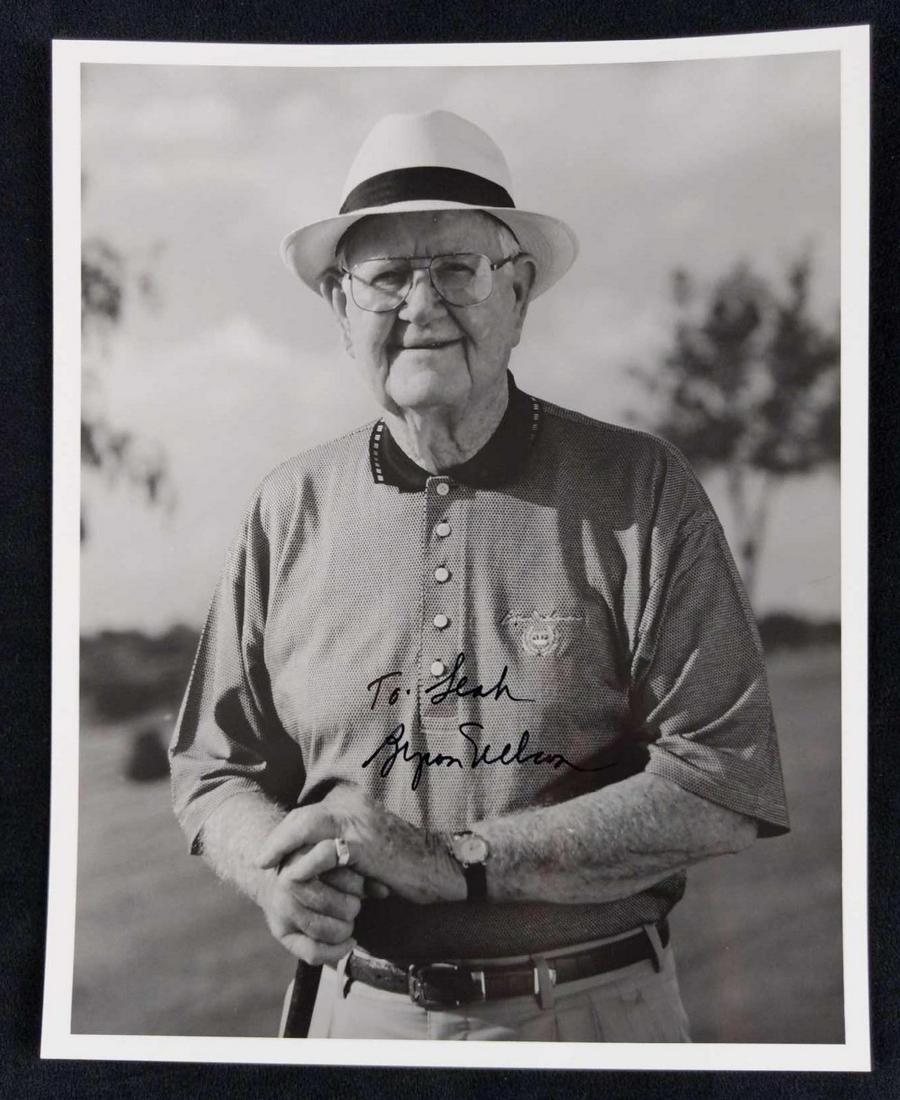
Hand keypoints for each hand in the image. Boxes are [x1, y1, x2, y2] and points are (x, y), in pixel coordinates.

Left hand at [256, 785, 465, 904]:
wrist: (442, 869)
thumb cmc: (409, 865)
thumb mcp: (373, 851)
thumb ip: (347, 846)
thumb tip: (318, 858)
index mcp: (357, 805)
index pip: (311, 811)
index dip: (288, 831)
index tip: (272, 850)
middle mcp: (356, 806)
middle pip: (304, 814)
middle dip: (278, 836)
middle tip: (260, 858)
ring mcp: (360, 822)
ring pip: (307, 825)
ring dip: (282, 846)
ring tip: (266, 864)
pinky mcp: (364, 845)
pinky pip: (324, 851)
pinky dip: (304, 864)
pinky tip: (293, 876)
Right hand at [257, 847, 366, 964]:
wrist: (271, 875)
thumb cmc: (310, 862)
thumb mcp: (330, 857)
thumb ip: (357, 869)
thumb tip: (384, 891)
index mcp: (306, 859)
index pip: (345, 879)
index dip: (360, 885)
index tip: (361, 885)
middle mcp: (291, 885)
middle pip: (343, 907)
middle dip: (354, 907)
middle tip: (353, 903)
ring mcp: (284, 911)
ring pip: (331, 931)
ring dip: (346, 928)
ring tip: (347, 920)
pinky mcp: (282, 933)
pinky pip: (314, 953)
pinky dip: (336, 952)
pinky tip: (348, 942)